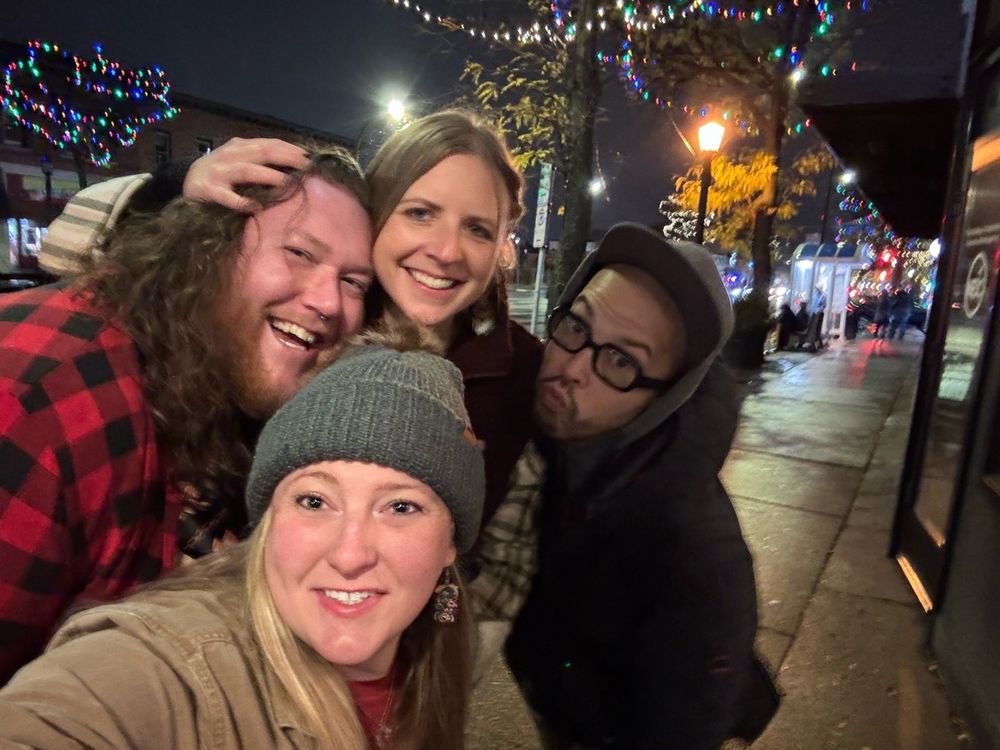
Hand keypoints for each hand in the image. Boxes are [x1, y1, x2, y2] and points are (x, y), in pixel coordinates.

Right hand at [182, 137, 309, 212]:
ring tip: (287, 183)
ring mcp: (217, 172)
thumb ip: (262, 162)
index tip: (311, 158)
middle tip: (307, 168)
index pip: (270, 144)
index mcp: (240, 146)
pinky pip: (226, 196)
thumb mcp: (241, 162)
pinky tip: (255, 207)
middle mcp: (230, 155)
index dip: (291, 149)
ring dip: (268, 176)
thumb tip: (296, 167)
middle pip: (263, 152)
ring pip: (246, 170)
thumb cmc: (221, 175)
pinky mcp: (207, 190)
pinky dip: (241, 201)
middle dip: (287, 159)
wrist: (186, 183)